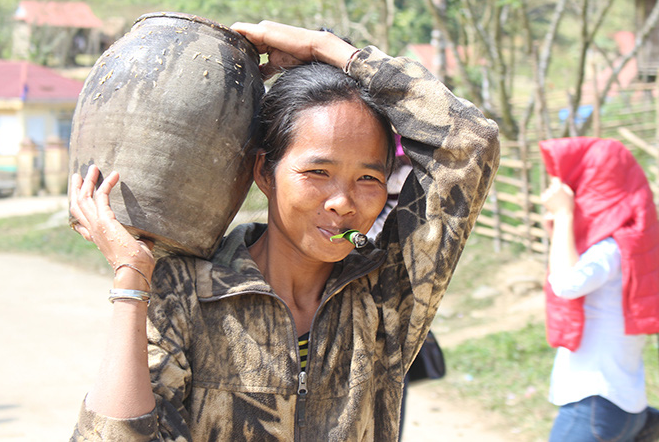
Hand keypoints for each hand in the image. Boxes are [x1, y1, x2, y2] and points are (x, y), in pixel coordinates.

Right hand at [70, 165, 154, 287]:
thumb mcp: (137, 249)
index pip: (81, 225)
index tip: (77, 199)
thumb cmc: (137, 264)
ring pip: (83, 198)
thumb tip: (147, 239)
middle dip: (78, 188)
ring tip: (92, 168)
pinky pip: (100, 196)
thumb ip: (139, 241)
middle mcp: (93, 231)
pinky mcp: (104, 220)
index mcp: (97, 239)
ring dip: (87, 181)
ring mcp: (96, 225)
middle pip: (77, 206)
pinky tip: (115, 175)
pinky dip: (107, 183)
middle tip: (79, 175)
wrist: (134, 270)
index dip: (77, 212)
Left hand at [231, 21, 355, 78]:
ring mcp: (261, 29)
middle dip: (230, 48)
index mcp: (264, 38)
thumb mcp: (276, 64)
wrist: (312, 48)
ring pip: (237, 33)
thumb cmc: (298, 56)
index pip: (245, 43)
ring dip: (230, 43)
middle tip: (219, 60)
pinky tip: (225, 46)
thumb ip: (265, 68)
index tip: (227, 62)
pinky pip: (240, 30)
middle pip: (239, 38)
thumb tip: (258, 77)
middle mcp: (261, 30)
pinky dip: (232, 36)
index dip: (236, 51)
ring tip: (219, 54)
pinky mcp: (262, 31)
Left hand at [541, 177, 573, 215]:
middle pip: (551, 186)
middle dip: (554, 188)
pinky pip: (543, 195)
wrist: (562, 214)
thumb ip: (565, 186)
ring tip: (555, 200)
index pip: (554, 179)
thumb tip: (560, 182)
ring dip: (550, 193)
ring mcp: (547, 195)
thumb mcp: (570, 193)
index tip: (555, 182)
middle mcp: (552, 190)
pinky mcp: (543, 200)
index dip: (555, 181)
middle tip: (558, 196)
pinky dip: (546, 197)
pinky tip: (551, 201)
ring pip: (547, 191)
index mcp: (559, 188)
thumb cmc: (568, 204)